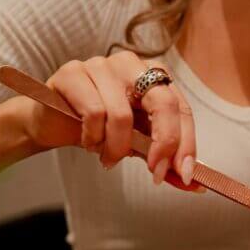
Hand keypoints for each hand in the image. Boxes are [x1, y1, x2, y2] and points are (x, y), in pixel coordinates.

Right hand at [15, 51, 198, 190]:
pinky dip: (93, 138)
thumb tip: (196, 185)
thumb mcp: (139, 147)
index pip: (182, 109)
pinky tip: (88, 141)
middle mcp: (132, 65)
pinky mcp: (72, 72)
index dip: (186, 144)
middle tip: (154, 172)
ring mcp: (101, 64)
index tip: (184, 176)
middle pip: (163, 103)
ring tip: (108, 157)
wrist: (53, 123)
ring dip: (117, 148)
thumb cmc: (102, 130)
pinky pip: (93, 113)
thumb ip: (166, 162)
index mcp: (155, 77)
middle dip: (163, 144)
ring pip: (122, 115)